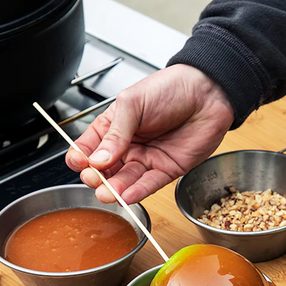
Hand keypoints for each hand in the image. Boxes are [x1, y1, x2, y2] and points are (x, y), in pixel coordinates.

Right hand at [65, 64, 233, 203]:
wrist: (207, 92)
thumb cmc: (170, 89)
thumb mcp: (133, 103)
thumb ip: (115, 132)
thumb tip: (98, 158)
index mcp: (115, 126)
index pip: (90, 147)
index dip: (81, 157)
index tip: (79, 162)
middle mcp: (129, 145)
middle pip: (106, 169)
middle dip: (97, 177)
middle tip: (93, 179)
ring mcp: (148, 158)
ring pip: (126, 180)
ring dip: (115, 189)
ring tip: (107, 194)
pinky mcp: (167, 170)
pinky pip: (149, 185)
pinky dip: (138, 193)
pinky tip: (126, 196)